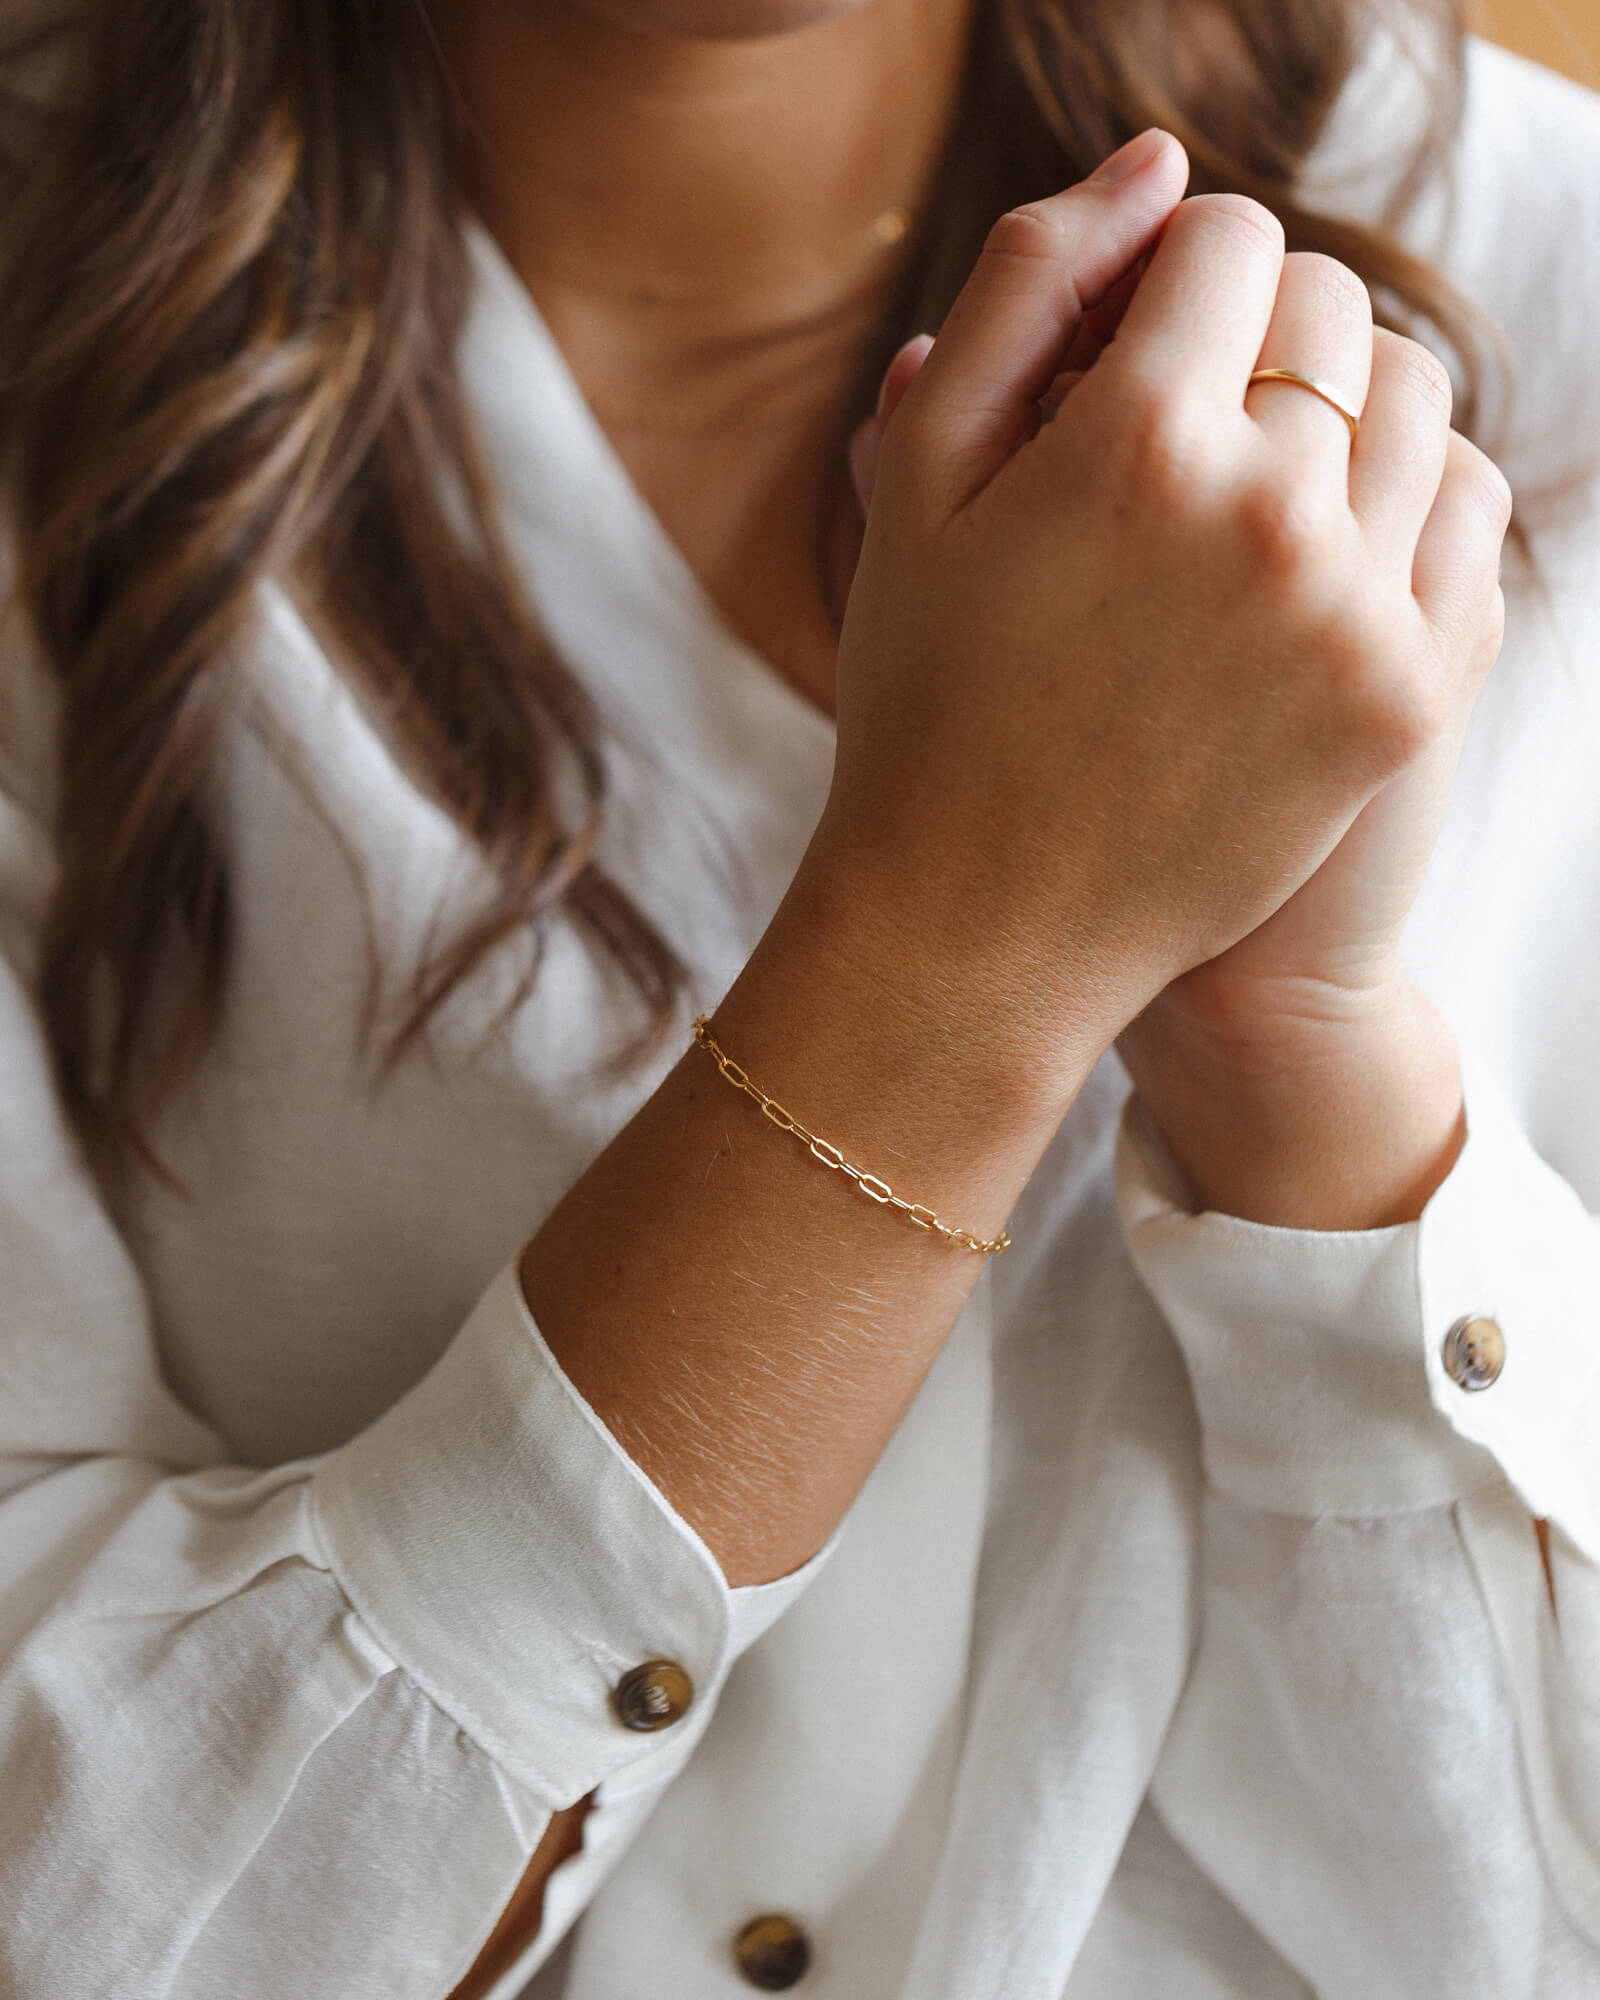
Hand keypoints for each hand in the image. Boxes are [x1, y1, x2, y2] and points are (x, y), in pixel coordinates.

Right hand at [824, 131, 1509, 1126]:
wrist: (987, 929)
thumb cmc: (928, 707)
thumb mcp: (920, 491)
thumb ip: (1021, 294)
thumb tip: (1155, 166)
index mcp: (1133, 443)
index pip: (1226, 239)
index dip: (1168, 271)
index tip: (1129, 343)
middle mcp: (1268, 515)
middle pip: (1331, 309)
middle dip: (1256, 332)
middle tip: (1183, 418)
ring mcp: (1356, 614)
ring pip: (1417, 400)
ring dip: (1340, 407)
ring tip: (1252, 482)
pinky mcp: (1407, 699)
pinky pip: (1470, 518)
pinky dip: (1409, 501)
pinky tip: (1322, 549)